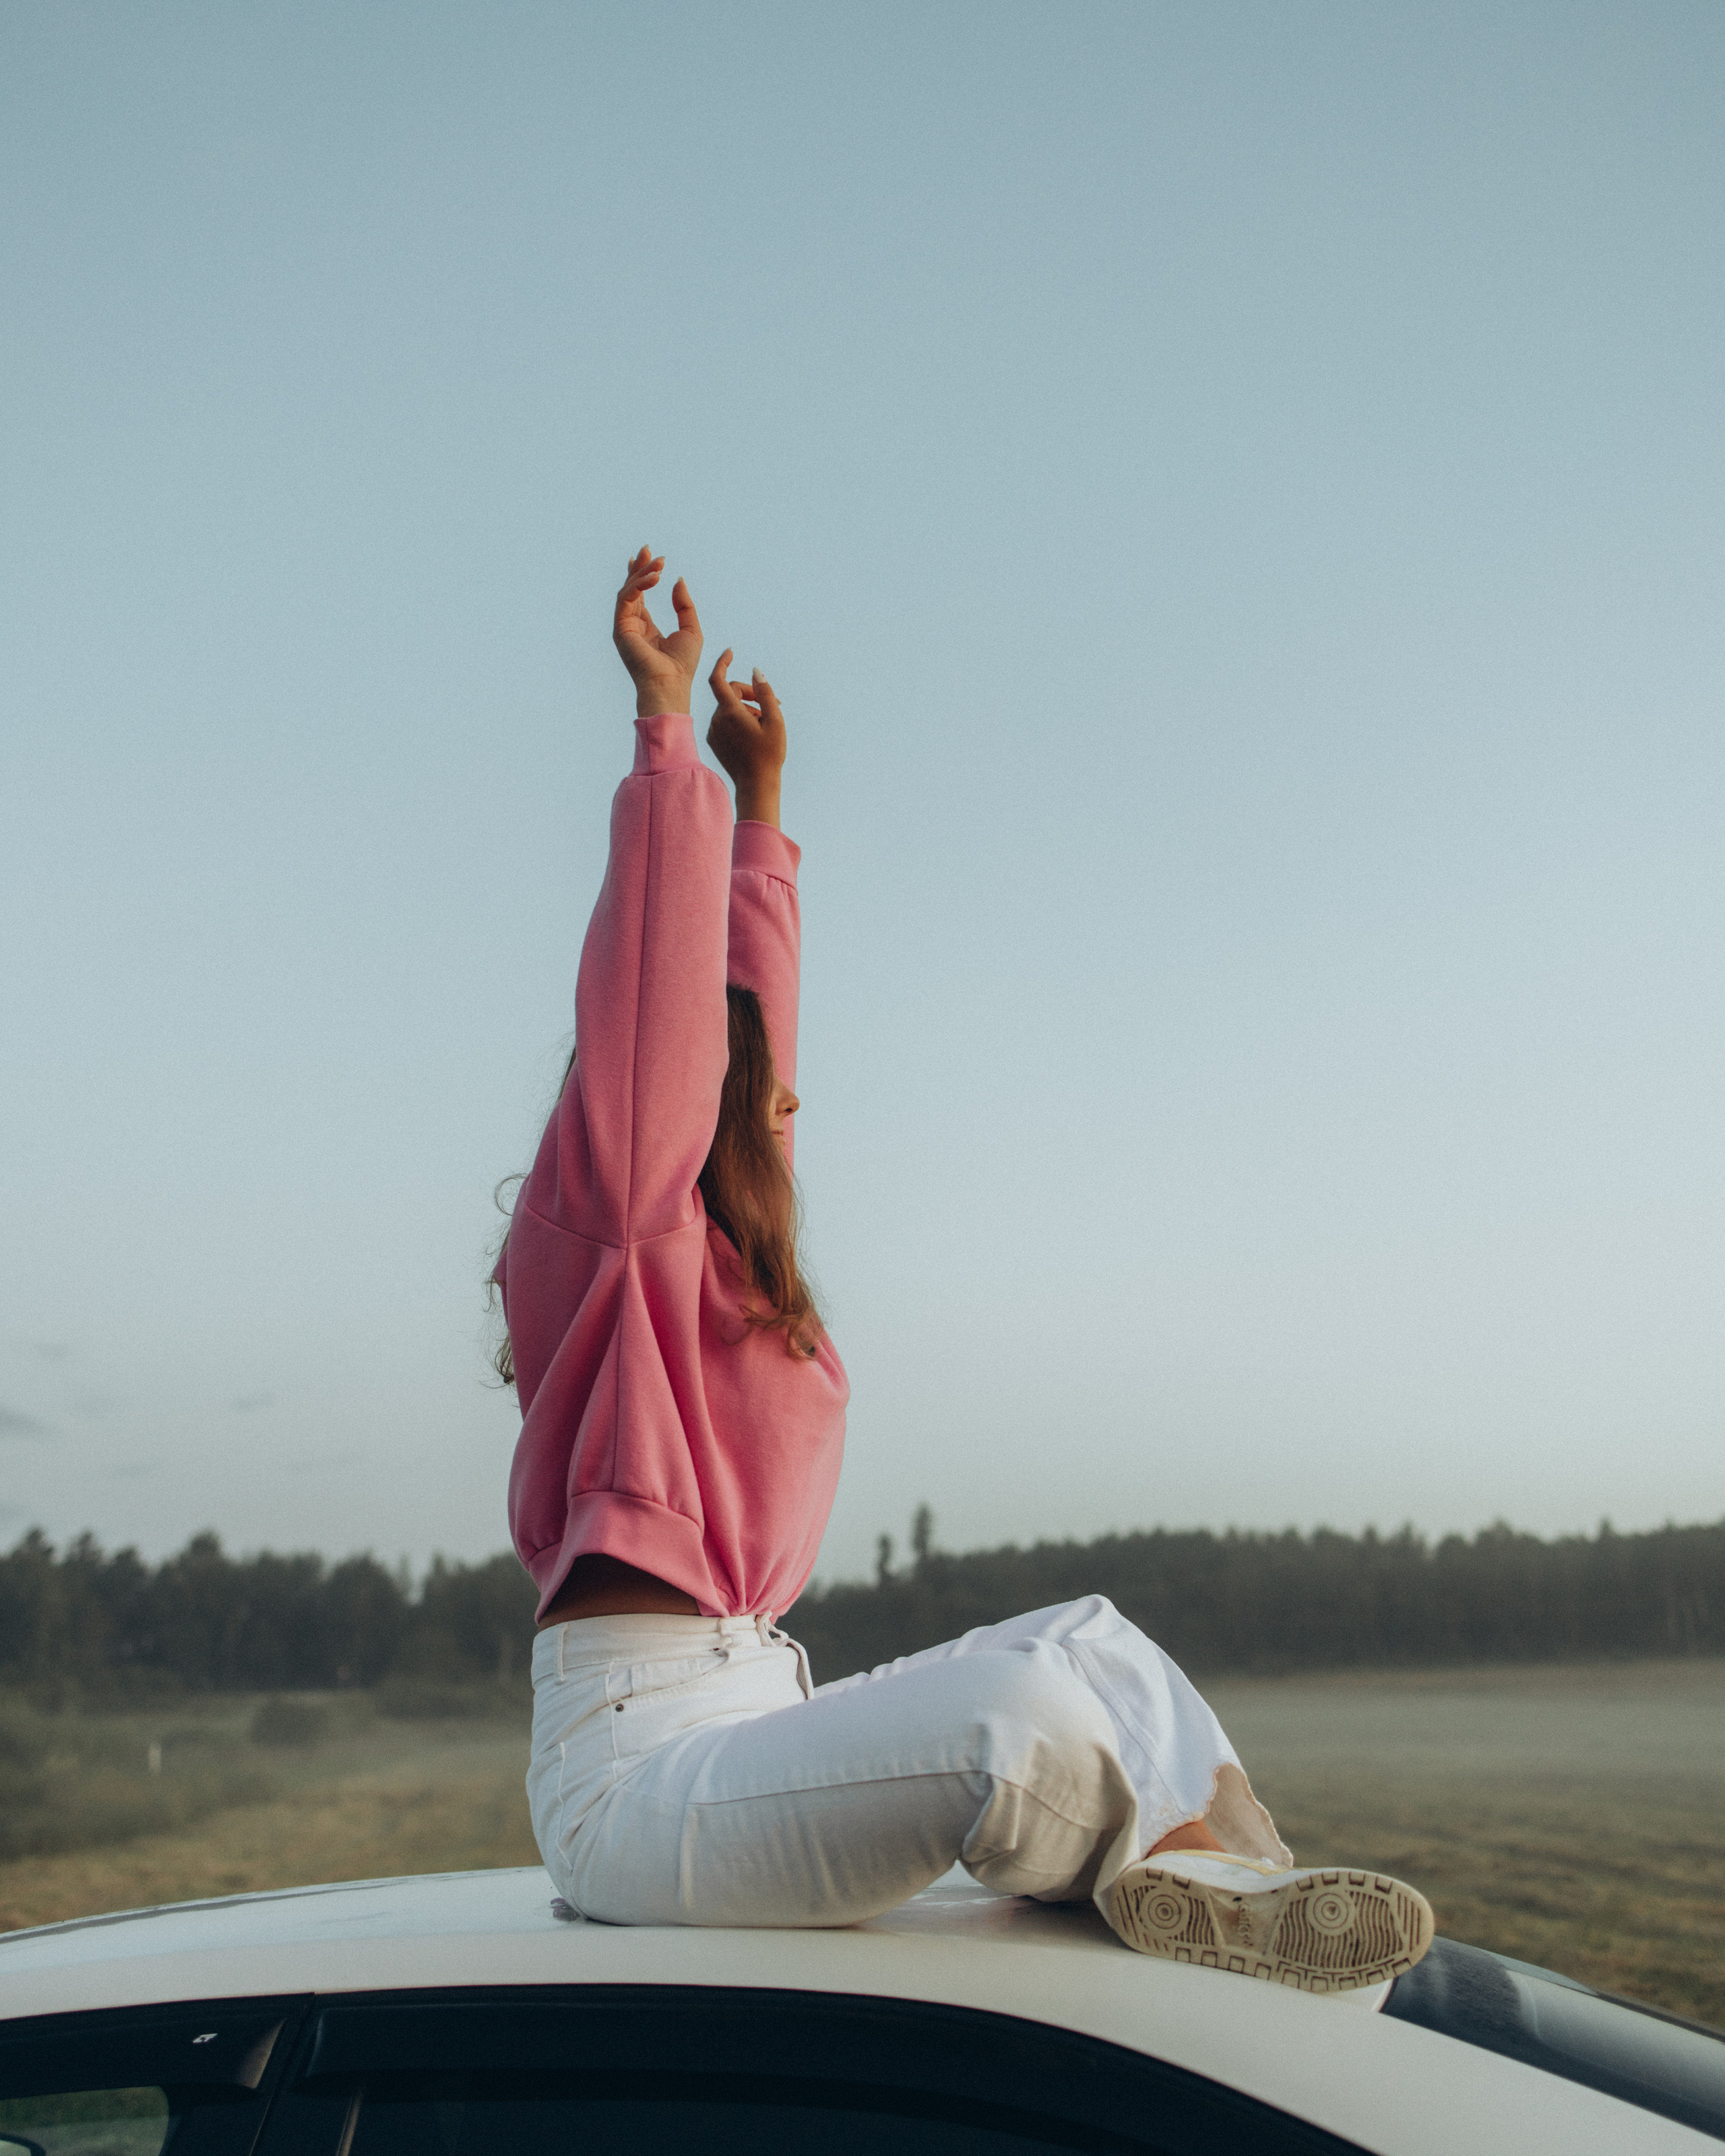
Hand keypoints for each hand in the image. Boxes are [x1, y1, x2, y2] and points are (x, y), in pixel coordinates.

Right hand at [612, 546, 702, 716]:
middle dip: (638, 567)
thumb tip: (677, 580)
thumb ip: (683, 605)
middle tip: (648, 549)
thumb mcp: (690, 629)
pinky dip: (639, 585)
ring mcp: (624, 627)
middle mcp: (632, 626)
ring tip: (658, 563)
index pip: (640, 596)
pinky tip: (654, 577)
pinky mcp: (621, 628)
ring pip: (627, 591)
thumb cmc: (682, 665)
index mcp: (646, 628)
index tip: (651, 557)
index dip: (643, 575)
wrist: (671, 684)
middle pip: (630, 589)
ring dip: (641, 573)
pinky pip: (626, 599)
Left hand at [707, 651, 786, 826]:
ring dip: (746, 709)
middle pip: (730, 693)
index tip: (730, 652)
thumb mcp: (775, 720)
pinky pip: (724, 721)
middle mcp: (717, 719)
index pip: (718, 679)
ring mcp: (713, 731)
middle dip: (750, 693)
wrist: (756, 785)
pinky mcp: (714, 741)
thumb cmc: (769, 754)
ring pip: (728, 708)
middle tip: (774, 704)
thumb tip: (756, 671)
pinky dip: (738, 720)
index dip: (722, 662)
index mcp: (730, 712)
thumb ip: (765, 693)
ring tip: (765, 724)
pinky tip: (753, 733)